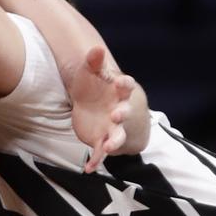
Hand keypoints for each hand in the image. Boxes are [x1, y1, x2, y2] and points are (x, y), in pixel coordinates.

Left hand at [66, 46, 136, 171]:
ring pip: (117, 137)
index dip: (125, 84)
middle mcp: (120, 110)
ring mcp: (113, 128)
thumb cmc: (96, 87)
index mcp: (120, 91)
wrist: (99, 108)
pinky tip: (89, 168)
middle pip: (125, 113)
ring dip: (114, 142)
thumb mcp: (92, 73)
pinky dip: (96, 161)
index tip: (122, 81)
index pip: (126, 86)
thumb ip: (93, 62)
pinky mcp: (102, 141)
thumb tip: (96, 47)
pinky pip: (101, 153)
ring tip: (109, 148)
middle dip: (123, 114)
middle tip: (117, 114)